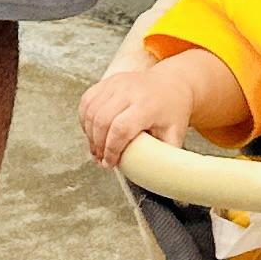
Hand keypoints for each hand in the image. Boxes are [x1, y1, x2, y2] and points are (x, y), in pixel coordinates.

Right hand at [80, 59, 202, 168]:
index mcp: (148, 104)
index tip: (111, 163)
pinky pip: (87, 101)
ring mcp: (117, 83)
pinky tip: (92, 132)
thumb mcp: (175, 134)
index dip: (112, 149)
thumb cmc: (172, 111)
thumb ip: (164, 156)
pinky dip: (85, 119)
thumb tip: (156, 178)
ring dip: (89, 134)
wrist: (171, 83)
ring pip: (91, 111)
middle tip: (102, 160)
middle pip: (102, 120)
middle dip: (98, 145)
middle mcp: (130, 90)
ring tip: (97, 150)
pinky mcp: (107, 81)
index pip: (121, 128)